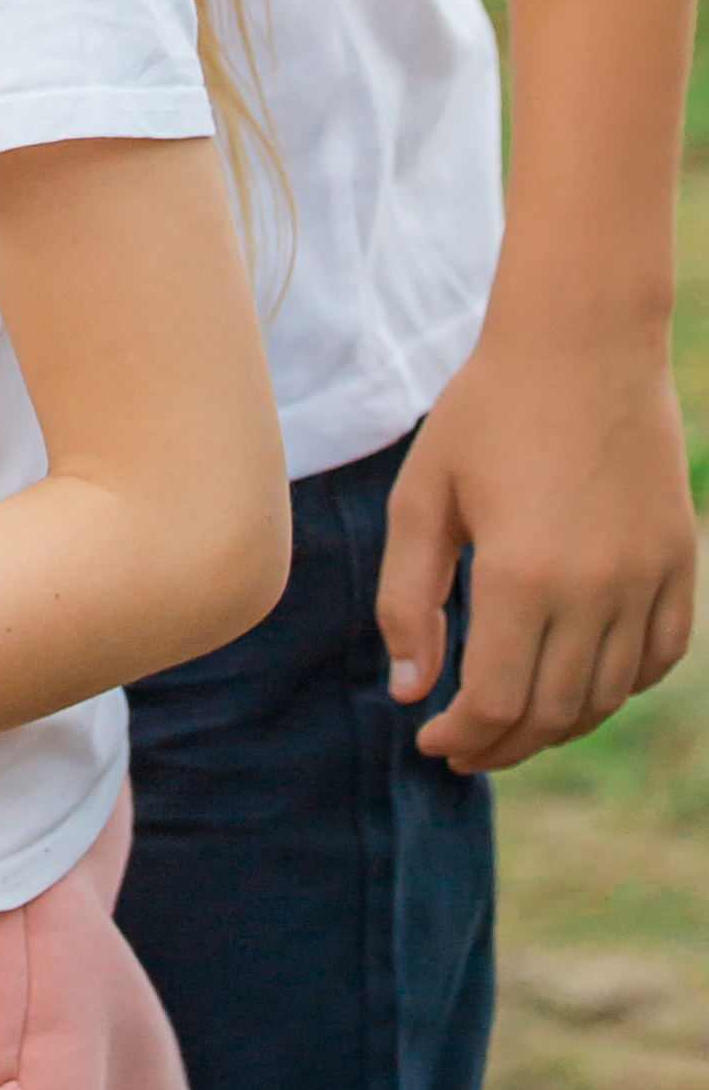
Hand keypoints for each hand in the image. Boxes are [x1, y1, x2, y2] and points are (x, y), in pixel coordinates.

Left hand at [378, 321, 697, 770]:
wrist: (581, 342)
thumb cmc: (486, 411)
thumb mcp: (423, 496)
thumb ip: (408, 599)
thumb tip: (409, 692)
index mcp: (521, 576)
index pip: (496, 702)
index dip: (463, 737)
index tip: (433, 742)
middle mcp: (595, 589)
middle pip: (554, 712)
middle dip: (504, 743)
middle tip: (466, 747)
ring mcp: (648, 578)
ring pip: (608, 694)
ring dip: (559, 722)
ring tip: (515, 721)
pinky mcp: (680, 561)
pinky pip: (659, 655)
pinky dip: (621, 684)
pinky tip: (580, 681)